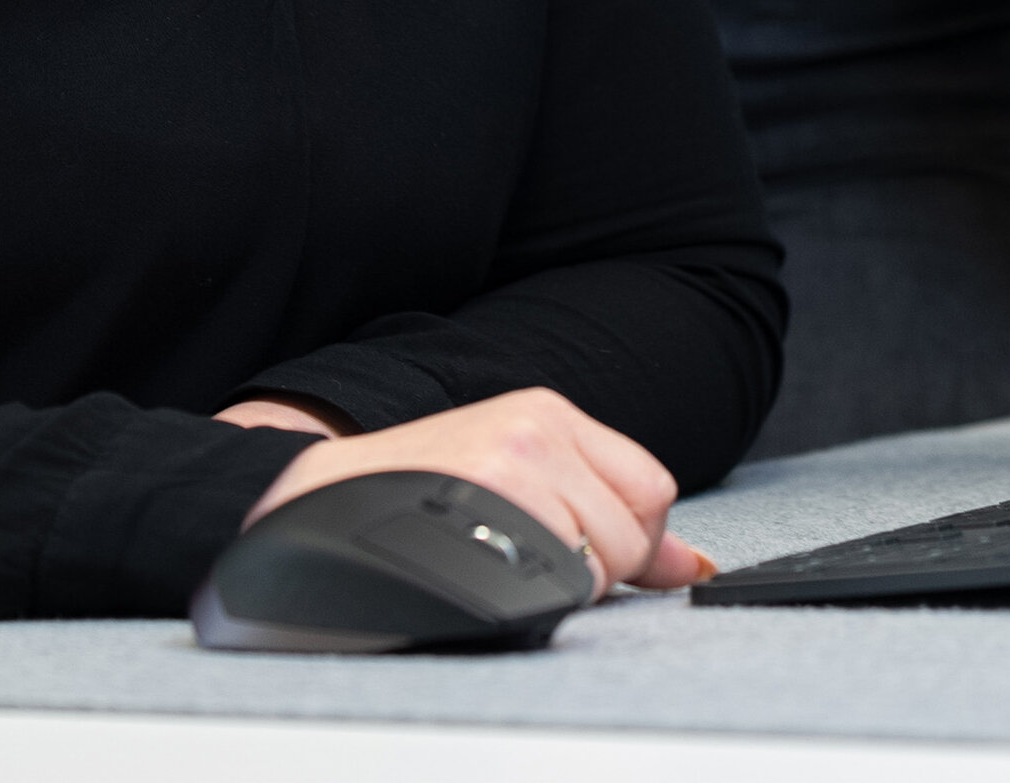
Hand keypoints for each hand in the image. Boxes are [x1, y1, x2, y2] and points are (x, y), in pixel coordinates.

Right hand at [239, 385, 713, 593]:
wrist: (319, 505)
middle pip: (634, 531)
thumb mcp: (515, 473)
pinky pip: (567, 584)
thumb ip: (606, 505)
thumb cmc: (416, 496)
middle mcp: (536, 431)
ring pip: (604, 564)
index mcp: (544, 412)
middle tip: (521, 555)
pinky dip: (539, 599)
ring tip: (494, 563)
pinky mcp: (493, 515)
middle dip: (596, 565)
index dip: (623, 534)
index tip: (574, 542)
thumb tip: (691, 564)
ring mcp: (515, 473)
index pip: (650, 487)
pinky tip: (488, 577)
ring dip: (564, 585)